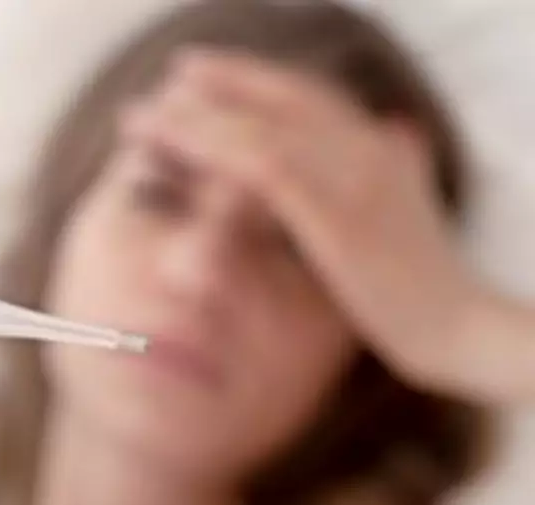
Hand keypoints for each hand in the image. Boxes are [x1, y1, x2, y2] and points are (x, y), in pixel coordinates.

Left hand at [123, 50, 534, 404]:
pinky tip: (177, 146)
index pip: (310, 98)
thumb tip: (396, 139)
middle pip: (282, 98)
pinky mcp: (335, 215)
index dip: (257, 83)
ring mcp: (351, 178)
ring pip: (261, 128)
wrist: (458, 328)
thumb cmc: (424, 287)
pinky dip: (217, 151)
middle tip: (173, 74)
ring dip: (199, 117)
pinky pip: (264, 169)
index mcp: (378, 149)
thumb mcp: (403, 218)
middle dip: (223, 83)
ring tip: (147, 113)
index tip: (210, 77)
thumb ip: (393, 174)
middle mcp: (365, 149)